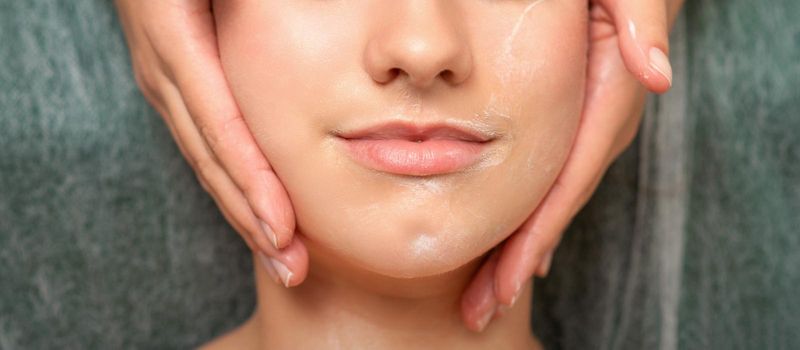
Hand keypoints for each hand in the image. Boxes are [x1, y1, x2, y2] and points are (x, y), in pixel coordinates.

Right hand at [114, 0, 307, 286]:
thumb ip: (247, 7)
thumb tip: (270, 52)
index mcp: (175, 36)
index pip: (219, 125)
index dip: (253, 182)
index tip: (286, 230)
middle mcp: (163, 64)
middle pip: (211, 154)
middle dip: (252, 215)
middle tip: (293, 265)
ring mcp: (162, 73)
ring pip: (204, 155)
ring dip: (243, 208)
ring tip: (281, 252)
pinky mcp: (171, 77)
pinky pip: (202, 137)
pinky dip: (230, 178)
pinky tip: (256, 206)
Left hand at [461, 0, 684, 331]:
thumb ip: (642, 18)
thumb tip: (657, 75)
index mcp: (606, 101)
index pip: (569, 180)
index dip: (538, 234)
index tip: (510, 279)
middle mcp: (600, 127)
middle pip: (554, 206)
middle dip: (517, 260)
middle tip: (480, 307)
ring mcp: (586, 132)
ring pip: (547, 202)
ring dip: (518, 250)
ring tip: (486, 292)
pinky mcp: (571, 130)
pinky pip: (548, 184)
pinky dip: (528, 220)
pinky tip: (514, 249)